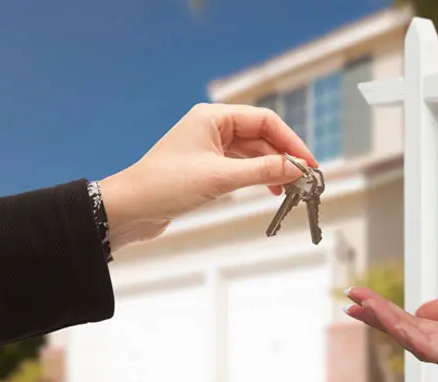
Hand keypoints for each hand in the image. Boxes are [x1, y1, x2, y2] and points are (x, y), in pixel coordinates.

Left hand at [99, 103, 316, 250]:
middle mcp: (213, 127)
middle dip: (283, 157)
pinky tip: (269, 190)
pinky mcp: (207, 167)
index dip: (290, 141)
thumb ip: (262, 172)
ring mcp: (209, 147)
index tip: (307, 163)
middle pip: (261, 136)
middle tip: (303, 179)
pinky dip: (257, 177)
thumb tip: (296, 169)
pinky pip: (241, 167)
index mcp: (213, 117)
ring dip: (272, 169)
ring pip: (252, 153)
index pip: (264, 121)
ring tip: (289, 189)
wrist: (130, 209)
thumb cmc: (166, 185)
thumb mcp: (220, 178)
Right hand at [344, 268, 437, 372]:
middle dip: (379, 319)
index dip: (388, 313)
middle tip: (350, 300)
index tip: (360, 297)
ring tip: (362, 306)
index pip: (417, 326)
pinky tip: (395, 322)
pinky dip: (414, 337)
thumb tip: (419, 310)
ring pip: (419, 345)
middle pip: (411, 336)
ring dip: (389, 325)